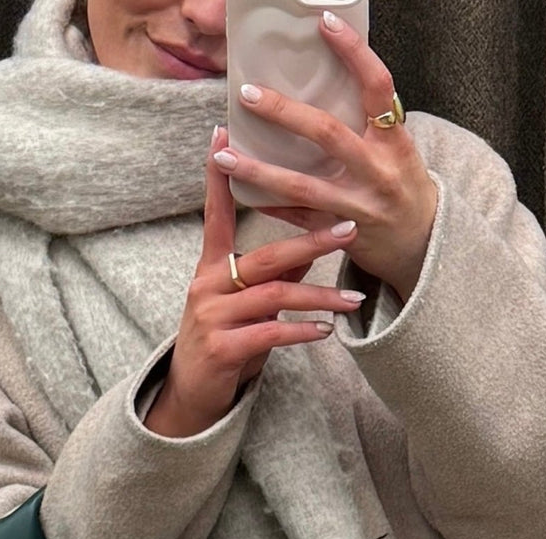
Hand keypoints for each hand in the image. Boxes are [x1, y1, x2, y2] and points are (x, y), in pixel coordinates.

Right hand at [146, 126, 365, 438]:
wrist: (192, 398)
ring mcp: (211, 318)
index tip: (224, 134)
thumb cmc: (224, 345)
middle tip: (350, 230)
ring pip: (274, 296)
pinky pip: (270, 334)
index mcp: (210, 269)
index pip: (215, 215)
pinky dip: (302, 332)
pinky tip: (326, 332)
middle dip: (311, 242)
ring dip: (320, 297)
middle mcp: (207, 287)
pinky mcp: (222, 350)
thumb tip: (308, 244)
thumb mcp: (247, 306)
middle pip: (266, 256)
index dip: (219, 177)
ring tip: (353, 300)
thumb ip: (274, 274)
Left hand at [212, 13, 437, 304]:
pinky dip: (268, 205)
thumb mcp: (396, 148)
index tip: (324, 24)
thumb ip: (366, 121)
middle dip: (284, 113)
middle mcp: (377, 172)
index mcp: (394, 141)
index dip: (354, 53)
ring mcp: (356, 206)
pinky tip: (239, 193)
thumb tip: (321, 81)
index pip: (377, 86)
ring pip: (302, 186)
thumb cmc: (402, 186)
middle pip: (327, 133)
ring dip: (258, 171)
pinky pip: (297, 218)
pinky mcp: (339, 235)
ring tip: (223, 156)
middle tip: (247, 93)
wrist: (421, 244)